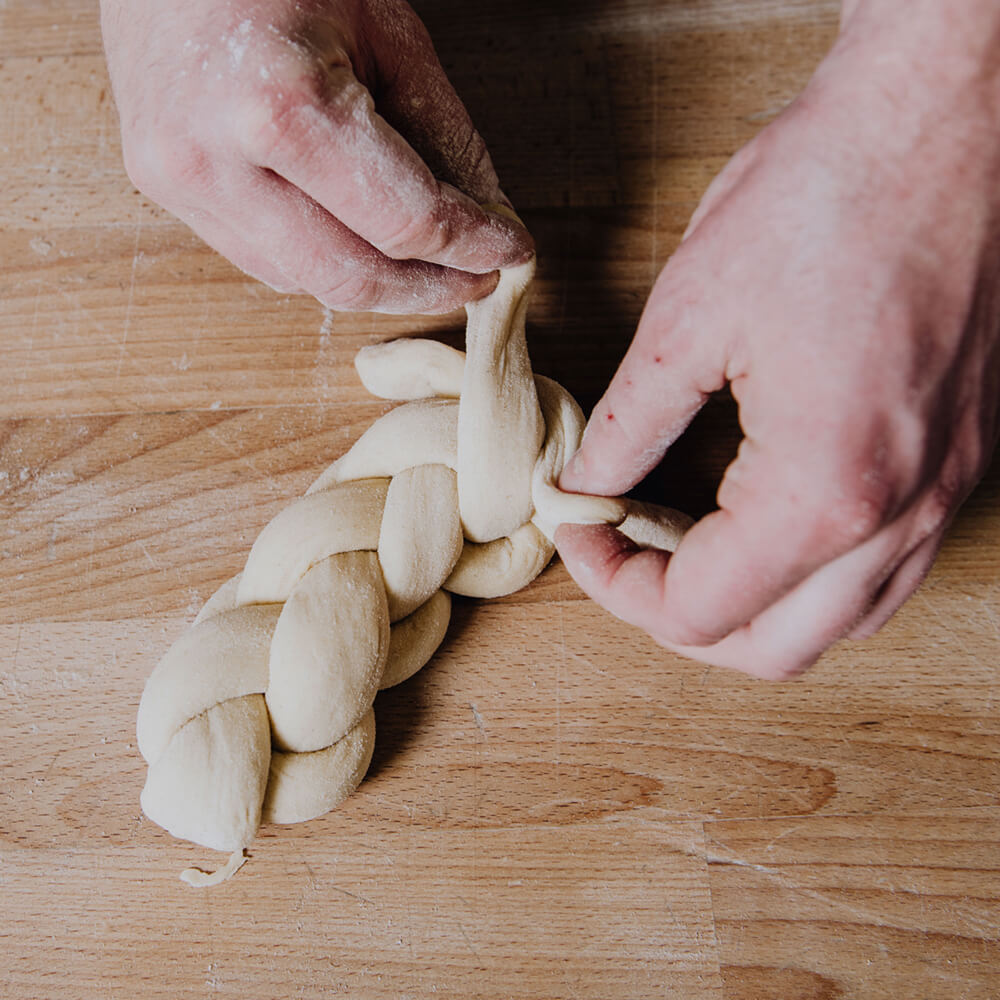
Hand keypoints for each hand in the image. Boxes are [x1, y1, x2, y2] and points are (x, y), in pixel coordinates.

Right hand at [100, 0, 531, 312]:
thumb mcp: (387, 30)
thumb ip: (441, 132)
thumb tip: (486, 215)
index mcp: (279, 107)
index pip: (404, 220)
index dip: (472, 246)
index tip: (512, 251)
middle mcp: (216, 160)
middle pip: (352, 276)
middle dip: (429, 288)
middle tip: (479, 280)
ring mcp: (181, 180)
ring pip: (306, 281)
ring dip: (380, 285)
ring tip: (430, 266)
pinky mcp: (164, 188)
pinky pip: (263, 259)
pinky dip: (325, 263)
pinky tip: (363, 244)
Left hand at [556, 1, 999, 678]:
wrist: (943, 120)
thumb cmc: (825, 197)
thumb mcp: (688, 318)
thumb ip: (625, 428)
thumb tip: (583, 488)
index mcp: (825, 493)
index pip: (696, 610)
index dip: (614, 584)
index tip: (578, 529)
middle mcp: (898, 516)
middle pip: (769, 650)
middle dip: (676, 617)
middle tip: (621, 554)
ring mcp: (942, 495)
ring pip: (835, 627)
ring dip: (747, 611)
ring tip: (682, 545)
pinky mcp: (957, 463)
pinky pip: (881, 575)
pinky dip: (808, 579)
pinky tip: (759, 525)